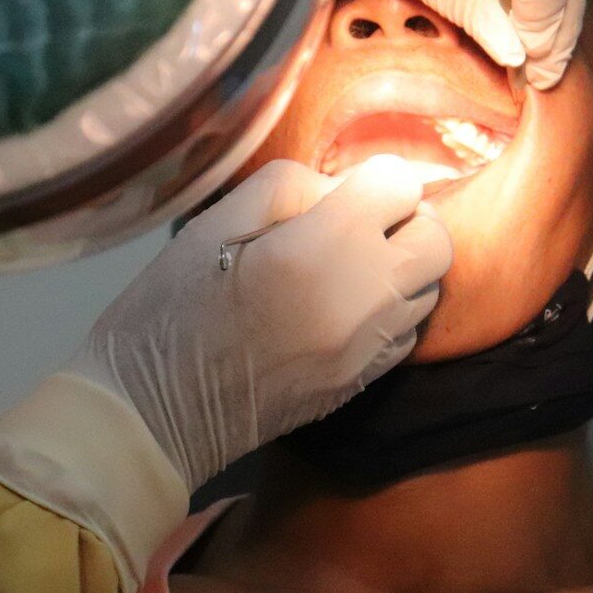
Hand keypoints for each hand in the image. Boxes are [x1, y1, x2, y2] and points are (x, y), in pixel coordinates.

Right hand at [70, 156, 449, 491]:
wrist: (155, 413)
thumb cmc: (170, 308)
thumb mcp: (212, 223)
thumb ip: (288, 188)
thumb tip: (340, 190)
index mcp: (323, 247)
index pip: (401, 184)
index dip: (371, 179)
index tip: (339, 193)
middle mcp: (364, 297)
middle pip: (437, 238)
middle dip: (405, 219)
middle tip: (356, 223)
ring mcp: (370, 347)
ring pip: (430, 287)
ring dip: (401, 266)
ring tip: (347, 266)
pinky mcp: (365, 382)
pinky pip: (409, 331)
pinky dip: (390, 310)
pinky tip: (343, 308)